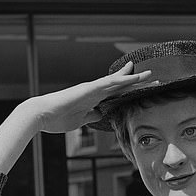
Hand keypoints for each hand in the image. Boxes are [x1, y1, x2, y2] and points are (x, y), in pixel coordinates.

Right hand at [25, 61, 151, 133]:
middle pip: (121, 85)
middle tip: (155, 79)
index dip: (130, 90)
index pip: (116, 93)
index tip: (143, 87)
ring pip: (118, 81)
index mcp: (93, 99)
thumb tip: (100, 115)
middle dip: (138, 83)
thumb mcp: (80, 120)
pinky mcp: (88, 90)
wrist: (40, 115)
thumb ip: (91, 116)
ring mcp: (92, 89)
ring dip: (134, 78)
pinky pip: (108, 83)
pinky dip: (122, 80)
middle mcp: (94, 91)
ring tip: (150, 75)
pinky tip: (134, 78)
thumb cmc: (56, 119)